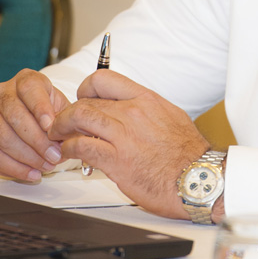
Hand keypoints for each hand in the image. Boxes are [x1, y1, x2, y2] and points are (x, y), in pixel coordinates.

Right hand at [0, 69, 70, 180]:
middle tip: (53, 156)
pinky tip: (28, 173)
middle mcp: (1, 92)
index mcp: (25, 79)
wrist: (31, 119)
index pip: (29, 88)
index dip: (40, 108)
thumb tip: (66, 136)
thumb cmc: (48, 113)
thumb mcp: (62, 109)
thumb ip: (65, 119)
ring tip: (44, 166)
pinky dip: (9, 168)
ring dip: (25, 157)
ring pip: (0, 136)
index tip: (51, 127)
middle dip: (37, 141)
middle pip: (14, 116)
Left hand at [50, 69, 210, 220]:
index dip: (86, 87)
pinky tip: (67, 154)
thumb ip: (147, 111)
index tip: (82, 98)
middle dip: (68, 111)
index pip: (104, 78)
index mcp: (146, 99)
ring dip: (62, 127)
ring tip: (58, 136)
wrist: (199, 180)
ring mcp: (124, 135)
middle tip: (62, 122)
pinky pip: (82, 147)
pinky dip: (69, 149)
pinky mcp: (117, 160)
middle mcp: (133, 112)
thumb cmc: (189, 156)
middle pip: (87, 100)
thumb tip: (131, 110)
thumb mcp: (171, 117)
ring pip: (79, 117)